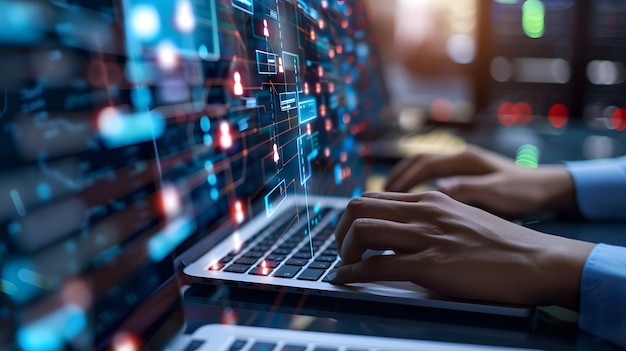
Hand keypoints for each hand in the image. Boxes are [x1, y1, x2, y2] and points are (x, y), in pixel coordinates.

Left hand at [331, 192, 594, 309]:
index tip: (349, 234)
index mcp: (430, 199)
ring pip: (363, 231)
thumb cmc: (503, 245)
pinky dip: (356, 272)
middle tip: (342, 248)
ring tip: (346, 263)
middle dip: (340, 229)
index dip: (352, 217)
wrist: (538, 260)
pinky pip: (379, 264)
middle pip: (359, 207)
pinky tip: (347, 278)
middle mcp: (424, 211)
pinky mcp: (432, 265)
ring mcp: (427, 237)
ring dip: (345, 249)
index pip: (373, 197)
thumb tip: (400, 234)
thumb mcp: (460, 219)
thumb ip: (430, 221)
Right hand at [384, 145, 576, 217]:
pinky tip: (413, 201)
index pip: (423, 164)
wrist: (551, 188)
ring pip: (424, 168)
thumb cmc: (526, 191)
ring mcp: (463, 164)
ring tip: (388, 199)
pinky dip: (418, 185)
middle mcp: (461, 157)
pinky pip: (433, 176)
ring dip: (404, 180)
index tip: (386, 196)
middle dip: (396, 177)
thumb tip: (438, 190)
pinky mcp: (467, 174)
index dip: (402, 179)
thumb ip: (469, 190)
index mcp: (466, 159)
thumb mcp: (499, 193)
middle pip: (418, 161)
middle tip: (378, 197)